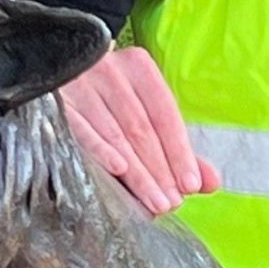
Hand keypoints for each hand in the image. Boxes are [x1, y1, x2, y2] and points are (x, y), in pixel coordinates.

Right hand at [57, 46, 219, 215]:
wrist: (60, 65)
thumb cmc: (112, 97)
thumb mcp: (146, 111)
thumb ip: (178, 146)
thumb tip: (211, 182)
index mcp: (139, 68)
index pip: (165, 115)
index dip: (180, 151)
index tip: (191, 185)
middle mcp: (111, 72)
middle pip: (141, 128)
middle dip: (159, 170)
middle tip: (170, 202)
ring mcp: (82, 84)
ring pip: (115, 134)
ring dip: (137, 172)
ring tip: (153, 203)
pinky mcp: (57, 101)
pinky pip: (80, 129)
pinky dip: (100, 150)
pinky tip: (118, 171)